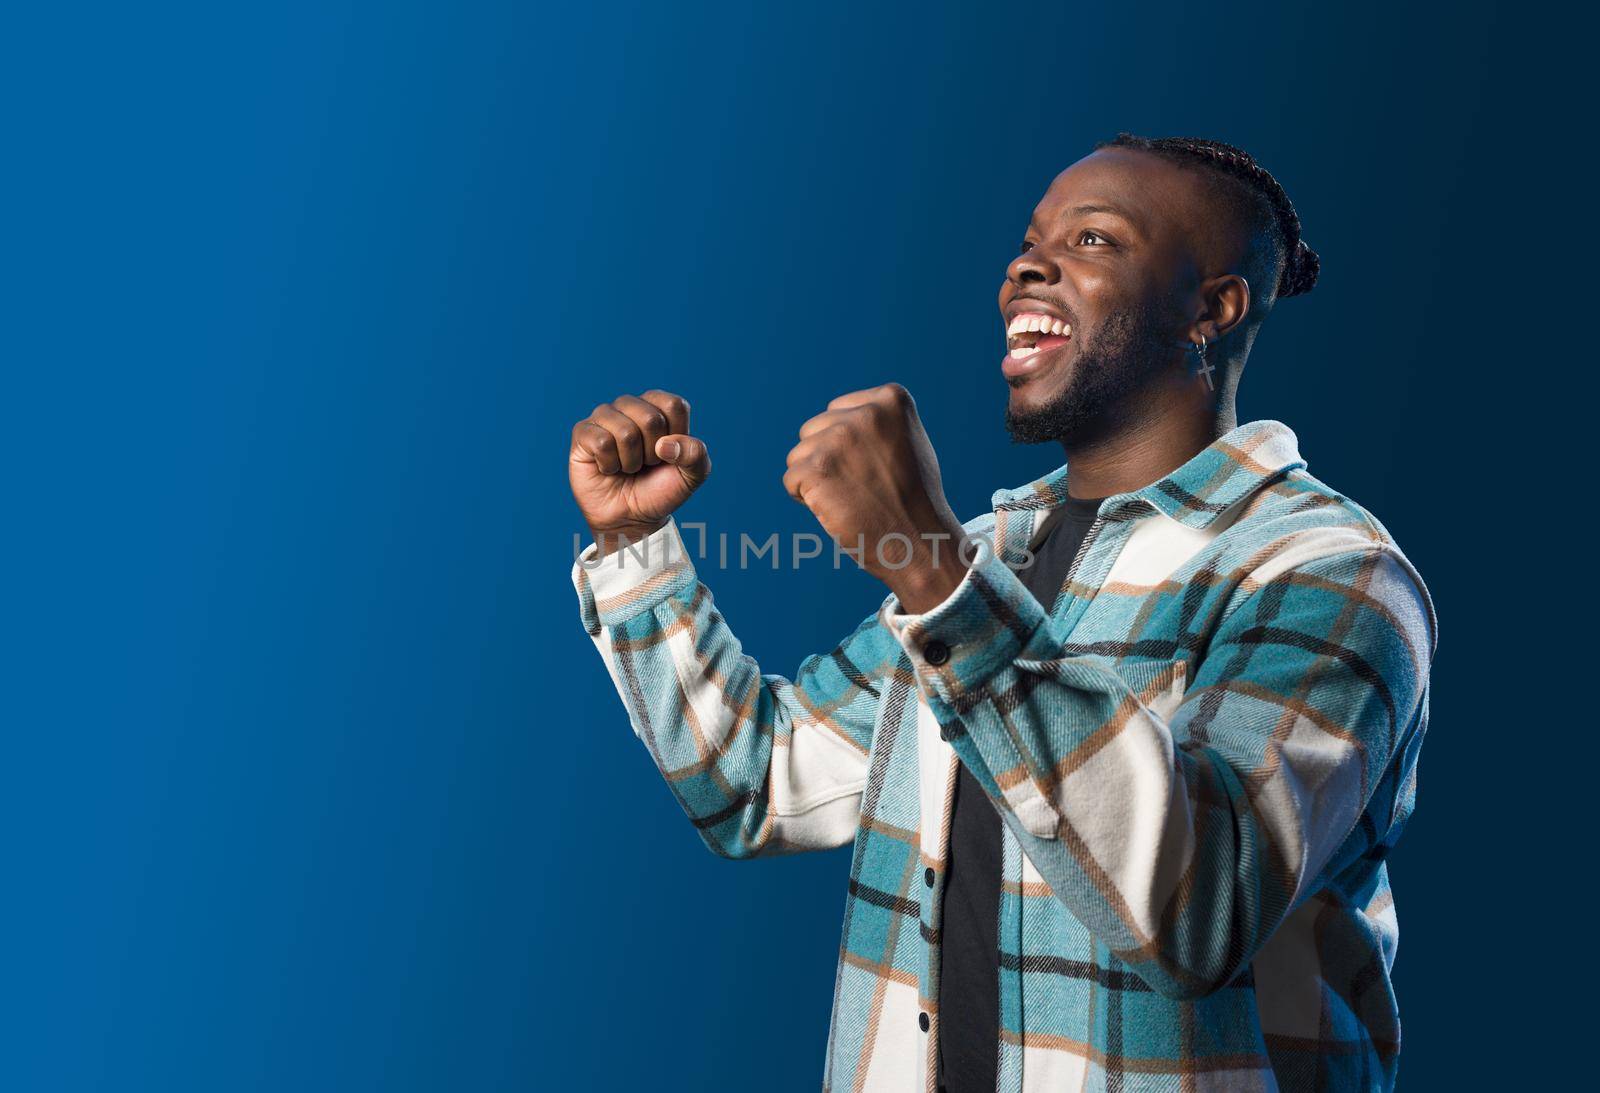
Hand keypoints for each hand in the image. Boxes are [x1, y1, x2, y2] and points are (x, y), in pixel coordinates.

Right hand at [569, 390, 710, 556]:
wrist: (632, 518)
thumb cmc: (660, 491)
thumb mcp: (692, 475)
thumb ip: (695, 453)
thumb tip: (664, 444)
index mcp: (659, 407)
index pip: (674, 406)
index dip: (676, 437)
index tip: (668, 454)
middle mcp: (631, 406)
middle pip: (651, 419)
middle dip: (652, 453)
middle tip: (645, 464)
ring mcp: (605, 416)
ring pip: (626, 432)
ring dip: (631, 461)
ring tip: (627, 467)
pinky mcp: (583, 433)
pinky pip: (602, 442)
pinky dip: (610, 464)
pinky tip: (608, 468)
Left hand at [783, 383, 967, 612]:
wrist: (920, 543)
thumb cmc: (915, 499)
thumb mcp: (907, 443)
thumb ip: (876, 423)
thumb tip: (838, 418)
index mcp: (891, 399)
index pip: (837, 412)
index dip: (847, 446)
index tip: (875, 469)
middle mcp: (866, 413)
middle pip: (813, 430)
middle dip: (828, 460)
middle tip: (862, 488)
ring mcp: (840, 438)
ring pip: (798, 455)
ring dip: (816, 480)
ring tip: (851, 498)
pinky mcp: (818, 467)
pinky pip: (791, 479)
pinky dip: (806, 499)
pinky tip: (838, 509)